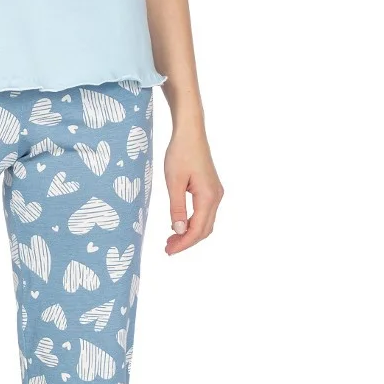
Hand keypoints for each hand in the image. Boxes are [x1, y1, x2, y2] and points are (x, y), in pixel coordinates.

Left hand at [162, 126, 223, 253]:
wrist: (191, 132)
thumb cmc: (180, 153)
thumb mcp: (173, 182)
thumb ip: (176, 208)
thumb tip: (178, 231)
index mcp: (208, 196)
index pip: (197, 229)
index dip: (183, 243)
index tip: (168, 251)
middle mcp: (216, 197)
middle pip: (204, 229)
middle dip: (187, 241)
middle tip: (167, 248)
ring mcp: (216, 193)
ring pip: (206, 222)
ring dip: (190, 233)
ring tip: (171, 239)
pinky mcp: (211, 189)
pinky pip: (205, 212)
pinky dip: (193, 222)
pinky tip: (179, 224)